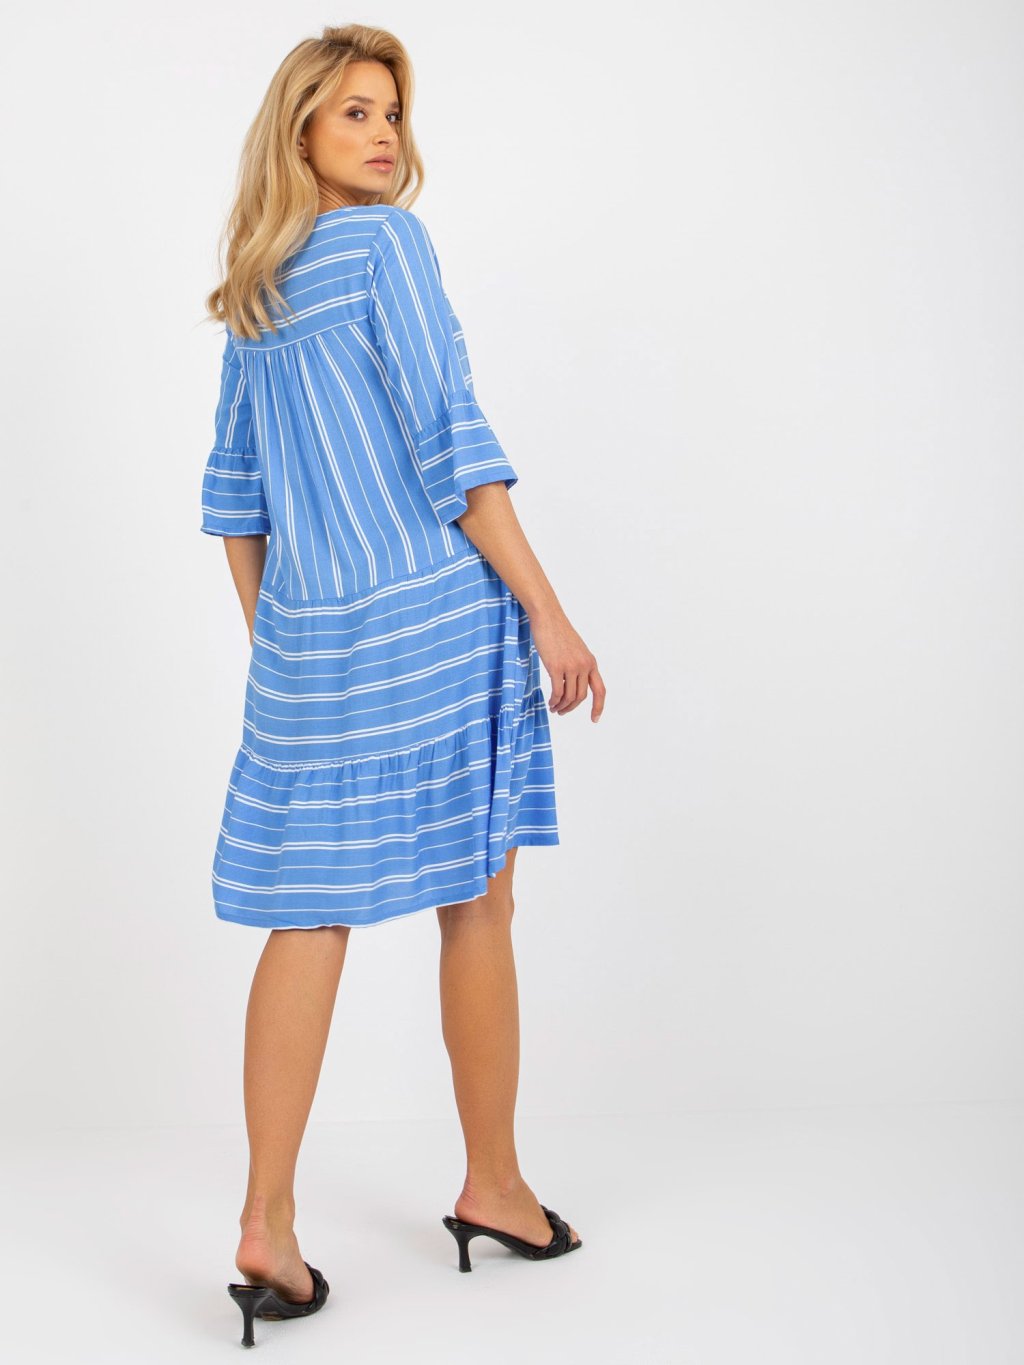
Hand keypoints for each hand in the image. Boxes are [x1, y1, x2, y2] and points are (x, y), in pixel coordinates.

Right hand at [528, 607, 605, 721]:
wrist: (548, 618)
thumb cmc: (558, 633)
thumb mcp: (576, 650)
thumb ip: (579, 666)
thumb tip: (574, 684)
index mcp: (591, 662)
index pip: (600, 690)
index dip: (599, 706)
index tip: (595, 719)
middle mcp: (584, 666)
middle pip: (581, 697)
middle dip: (572, 708)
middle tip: (562, 712)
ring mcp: (571, 666)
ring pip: (570, 696)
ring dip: (562, 706)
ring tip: (554, 708)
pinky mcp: (556, 667)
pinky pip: (557, 692)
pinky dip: (554, 701)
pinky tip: (550, 702)